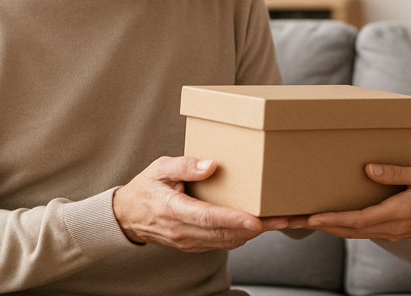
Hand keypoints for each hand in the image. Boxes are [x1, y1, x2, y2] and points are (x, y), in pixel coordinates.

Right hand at [113, 156, 290, 251]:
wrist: (127, 216)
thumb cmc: (146, 187)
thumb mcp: (160, 168)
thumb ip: (185, 165)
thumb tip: (211, 165)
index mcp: (173, 209)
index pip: (208, 218)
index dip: (233, 220)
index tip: (256, 220)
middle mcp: (182, 231)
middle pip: (223, 234)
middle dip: (256, 229)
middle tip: (283, 219)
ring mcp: (188, 242)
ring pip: (225, 242)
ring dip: (253, 234)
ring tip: (279, 222)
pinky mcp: (193, 245)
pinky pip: (220, 243)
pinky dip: (241, 236)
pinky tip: (258, 226)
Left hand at [294, 164, 410, 242]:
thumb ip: (397, 173)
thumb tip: (369, 169)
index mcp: (397, 214)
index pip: (357, 220)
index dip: (332, 219)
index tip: (310, 217)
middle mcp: (390, 228)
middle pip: (346, 230)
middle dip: (316, 225)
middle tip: (288, 220)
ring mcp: (389, 233)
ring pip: (350, 233)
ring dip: (324, 227)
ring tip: (298, 220)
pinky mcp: (390, 231)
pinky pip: (359, 231)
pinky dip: (339, 226)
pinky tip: (326, 219)